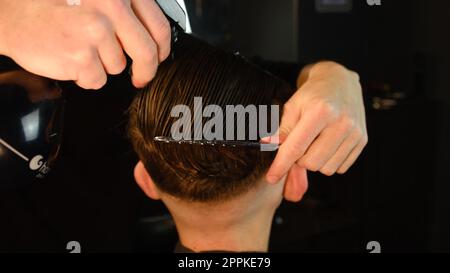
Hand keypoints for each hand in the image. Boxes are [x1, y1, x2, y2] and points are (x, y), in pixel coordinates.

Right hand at [0, 0, 170, 88]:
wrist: (11, 15)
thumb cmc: (50, 5)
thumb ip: (125, 13)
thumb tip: (153, 39)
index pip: (158, 26)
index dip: (162, 48)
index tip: (159, 56)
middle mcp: (110, 6)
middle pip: (146, 53)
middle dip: (145, 70)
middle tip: (140, 76)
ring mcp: (96, 32)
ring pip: (119, 66)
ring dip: (103, 65)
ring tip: (80, 48)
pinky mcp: (81, 56)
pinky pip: (98, 79)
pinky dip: (86, 76)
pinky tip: (71, 58)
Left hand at [262, 61, 367, 201]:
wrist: (340, 81)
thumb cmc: (312, 95)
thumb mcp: (292, 106)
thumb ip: (282, 129)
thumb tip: (268, 144)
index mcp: (320, 111)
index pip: (296, 147)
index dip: (282, 165)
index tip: (271, 178)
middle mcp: (341, 122)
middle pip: (312, 163)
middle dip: (300, 159)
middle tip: (300, 145)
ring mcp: (354, 132)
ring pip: (327, 169)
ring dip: (315, 161)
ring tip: (314, 142)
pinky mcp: (362, 140)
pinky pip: (340, 167)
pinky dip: (329, 161)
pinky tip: (327, 144)